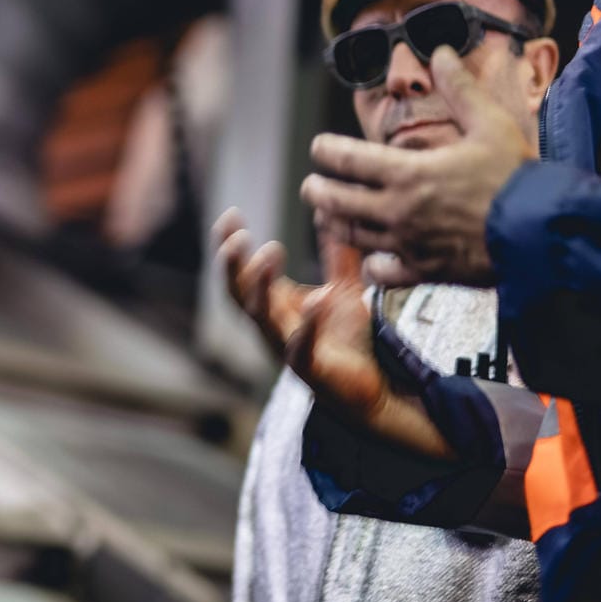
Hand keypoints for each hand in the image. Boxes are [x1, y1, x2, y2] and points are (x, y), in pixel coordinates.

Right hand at [212, 208, 454, 458]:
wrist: (370, 389)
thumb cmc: (347, 341)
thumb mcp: (342, 288)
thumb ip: (336, 254)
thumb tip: (330, 212)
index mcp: (273, 305)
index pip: (240, 271)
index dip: (230, 245)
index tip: (230, 214)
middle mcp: (270, 325)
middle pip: (236, 292)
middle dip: (232, 263)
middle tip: (237, 234)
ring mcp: (284, 347)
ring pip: (259, 315)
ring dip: (259, 284)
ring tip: (270, 251)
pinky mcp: (309, 368)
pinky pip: (301, 345)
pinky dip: (307, 322)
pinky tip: (316, 298)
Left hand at [301, 47, 533, 286]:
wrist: (544, 232)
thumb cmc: (518, 178)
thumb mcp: (491, 124)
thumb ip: (460, 89)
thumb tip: (440, 53)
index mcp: (407, 172)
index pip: (344, 159)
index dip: (324, 150)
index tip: (318, 147)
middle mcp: (397, 210)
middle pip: (334, 201)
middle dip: (316, 190)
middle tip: (311, 185)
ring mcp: (406, 244)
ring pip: (350, 235)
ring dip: (334, 223)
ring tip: (327, 216)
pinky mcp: (423, 271)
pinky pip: (382, 272)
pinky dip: (372, 265)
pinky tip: (373, 258)